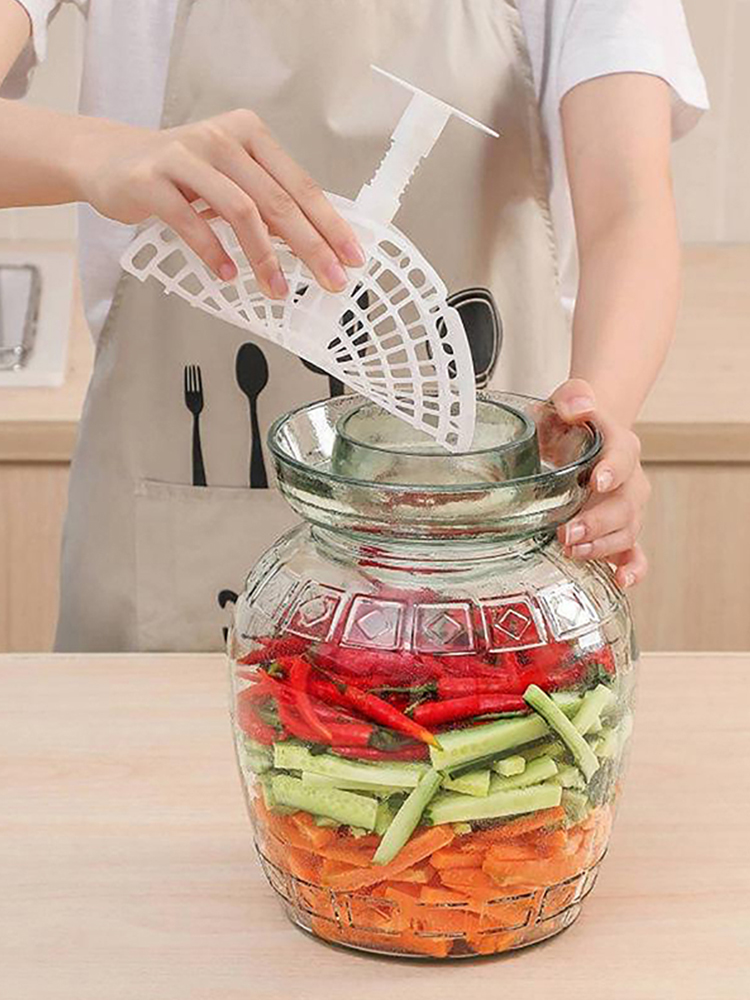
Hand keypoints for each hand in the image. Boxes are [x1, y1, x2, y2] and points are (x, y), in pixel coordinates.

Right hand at [75, 110, 364, 295]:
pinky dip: (214, 253)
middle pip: (278, 200)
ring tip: (276, 290)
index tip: (352, 257)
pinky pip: (191, 221)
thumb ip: (266, 200)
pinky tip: (228, 275)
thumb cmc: (179, 175)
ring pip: (240, 210)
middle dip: (310, 247)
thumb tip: (315, 242)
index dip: (330, 224)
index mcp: (249, 135)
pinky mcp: (152, 179)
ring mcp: (185, 156)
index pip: (301, 185)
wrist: (110, 160)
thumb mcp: (229, 177)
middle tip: (330, 280)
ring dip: (263, 257)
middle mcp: (221, 138)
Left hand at [551, 379, 649, 588]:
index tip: (597, 482)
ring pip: (627, 530)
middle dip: (597, 521)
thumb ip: (572, 396)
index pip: (623, 455)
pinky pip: (635, 553)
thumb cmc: (571, 422)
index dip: (612, 469)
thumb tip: (579, 406)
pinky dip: (632, 569)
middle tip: (567, 532)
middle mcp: (631, 479)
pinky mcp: (621, 530)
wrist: (584, 435)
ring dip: (602, 545)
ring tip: (573, 550)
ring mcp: (628, 507)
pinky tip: (620, 581)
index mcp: (619, 444)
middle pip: (625, 503)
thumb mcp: (565, 401)